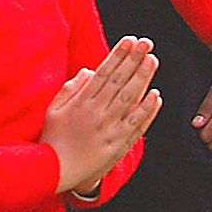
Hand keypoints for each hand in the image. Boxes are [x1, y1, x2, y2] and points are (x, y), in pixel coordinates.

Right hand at [43, 37, 160, 195]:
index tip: (129, 41)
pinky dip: (147, 110)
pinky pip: (136, 125)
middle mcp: (96, 113)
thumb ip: (71, 89)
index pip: (103, 73)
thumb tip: (89, 71)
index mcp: (81, 103)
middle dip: (133, 60)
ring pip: (129, 99)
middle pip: (119, 82)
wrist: (57, 171)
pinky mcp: (118, 144)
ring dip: (142, 79)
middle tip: (146, 43)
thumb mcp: (54, 110)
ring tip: (152, 60)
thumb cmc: (54, 139)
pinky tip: (156, 96)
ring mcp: (109, 128)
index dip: (117, 55)